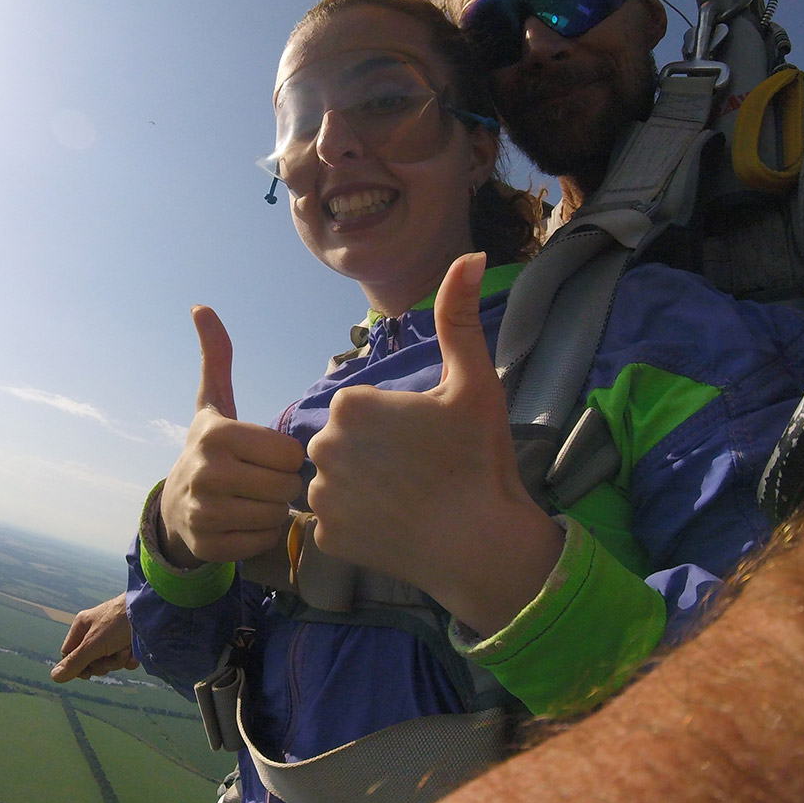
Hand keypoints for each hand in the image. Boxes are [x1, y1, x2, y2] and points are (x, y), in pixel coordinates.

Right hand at [50, 594, 135, 681]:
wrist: (151, 612)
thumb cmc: (118, 623)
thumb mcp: (94, 644)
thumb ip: (75, 662)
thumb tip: (54, 677)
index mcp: (82, 626)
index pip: (69, 654)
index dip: (77, 667)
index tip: (88, 672)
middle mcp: (96, 630)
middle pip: (91, 661)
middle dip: (102, 663)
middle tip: (109, 655)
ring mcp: (114, 636)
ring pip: (110, 662)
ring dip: (119, 660)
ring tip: (126, 646)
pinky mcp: (130, 641)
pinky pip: (126, 660)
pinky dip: (131, 657)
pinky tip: (136, 648)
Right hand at [158, 306, 304, 564]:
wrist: (174, 505)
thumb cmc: (209, 449)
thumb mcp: (213, 404)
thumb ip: (216, 357)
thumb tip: (201, 307)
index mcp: (217, 434)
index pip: (289, 453)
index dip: (285, 456)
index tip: (267, 455)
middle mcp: (207, 472)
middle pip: (286, 486)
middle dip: (283, 485)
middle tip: (265, 480)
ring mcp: (205, 512)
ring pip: (277, 515)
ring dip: (274, 510)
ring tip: (255, 499)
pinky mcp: (209, 545)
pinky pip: (263, 541)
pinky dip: (261, 535)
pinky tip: (245, 522)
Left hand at [306, 253, 562, 635]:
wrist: (483, 546)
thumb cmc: (479, 459)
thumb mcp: (474, 382)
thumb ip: (458, 317)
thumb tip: (468, 255)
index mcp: (350, 406)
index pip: (361, 407)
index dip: (394, 422)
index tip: (424, 440)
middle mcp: (321, 447)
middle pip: (344, 441)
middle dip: (374, 452)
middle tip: (420, 471)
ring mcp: (319, 496)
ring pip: (337, 479)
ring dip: (363, 486)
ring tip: (407, 499)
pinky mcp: (324, 537)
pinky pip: (334, 519)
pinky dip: (358, 522)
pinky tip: (393, 525)